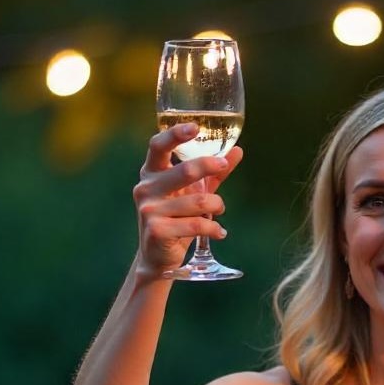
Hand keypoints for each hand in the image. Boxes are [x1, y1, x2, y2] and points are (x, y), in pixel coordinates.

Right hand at [133, 123, 243, 277]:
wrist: (158, 257)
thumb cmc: (176, 218)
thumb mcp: (193, 192)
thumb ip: (213, 173)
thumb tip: (237, 151)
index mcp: (151, 173)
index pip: (157, 147)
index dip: (174, 135)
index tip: (195, 127)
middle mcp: (146, 188)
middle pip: (184, 170)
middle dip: (209, 166)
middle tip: (222, 165)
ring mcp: (149, 210)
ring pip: (198, 202)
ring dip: (216, 205)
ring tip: (219, 210)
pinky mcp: (158, 231)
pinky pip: (196, 225)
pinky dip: (214, 229)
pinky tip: (219, 232)